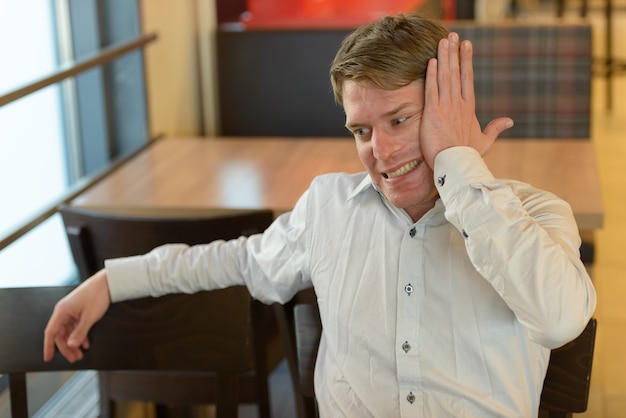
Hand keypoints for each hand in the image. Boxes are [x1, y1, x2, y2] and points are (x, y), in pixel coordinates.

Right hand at [43, 269, 110, 362]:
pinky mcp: (80, 311)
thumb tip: (71, 346)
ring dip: (75, 343)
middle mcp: (64, 312)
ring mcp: (72, 311)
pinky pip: (77, 327)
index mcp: (62, 311)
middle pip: (61, 334)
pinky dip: (81, 336)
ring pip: (69, 332)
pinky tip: (86, 344)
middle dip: (67, 348)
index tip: (48, 358)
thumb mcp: (89, 317)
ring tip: (81, 354)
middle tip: (74, 359)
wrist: (108, 282)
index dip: (48, 346)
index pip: (50, 332)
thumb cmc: (97, 295)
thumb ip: (80, 332)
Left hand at [420, 32, 513, 168]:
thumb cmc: (469, 156)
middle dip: (455, 52)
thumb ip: (495, 129)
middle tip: (454, 35)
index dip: (466, 61)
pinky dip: (432, 75)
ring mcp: (446, 107)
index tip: (466, 46)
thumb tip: (510, 121)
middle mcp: (458, 104)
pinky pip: (432, 89)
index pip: (468, 79)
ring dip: (444, 57)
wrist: (457, 166)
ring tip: (444, 41)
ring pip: (445, 76)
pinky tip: (432, 61)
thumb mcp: (485, 141)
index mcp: (469, 108)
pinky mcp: (433, 113)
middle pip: (456, 72)